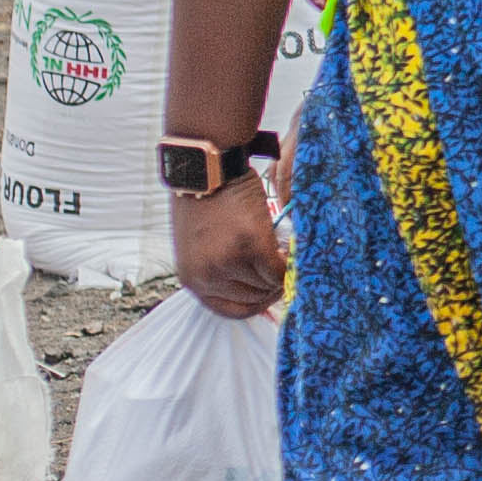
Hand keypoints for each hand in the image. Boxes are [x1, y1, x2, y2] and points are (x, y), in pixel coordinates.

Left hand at [174, 173, 289, 318]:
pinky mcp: (251, 245)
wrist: (206, 170)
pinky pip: (279, 268)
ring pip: (268, 284)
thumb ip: (218, 268)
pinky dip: (288, 263)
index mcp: (192, 279)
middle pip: (254, 299)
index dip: (256, 304)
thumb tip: (252, 284)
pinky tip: (289, 251)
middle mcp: (208, 276)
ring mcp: (228, 262)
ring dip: (281, 273)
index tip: (270, 292)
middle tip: (283, 269)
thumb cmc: (204, 202)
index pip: (230, 310)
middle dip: (272, 287)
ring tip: (285, 256)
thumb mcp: (200, 245)